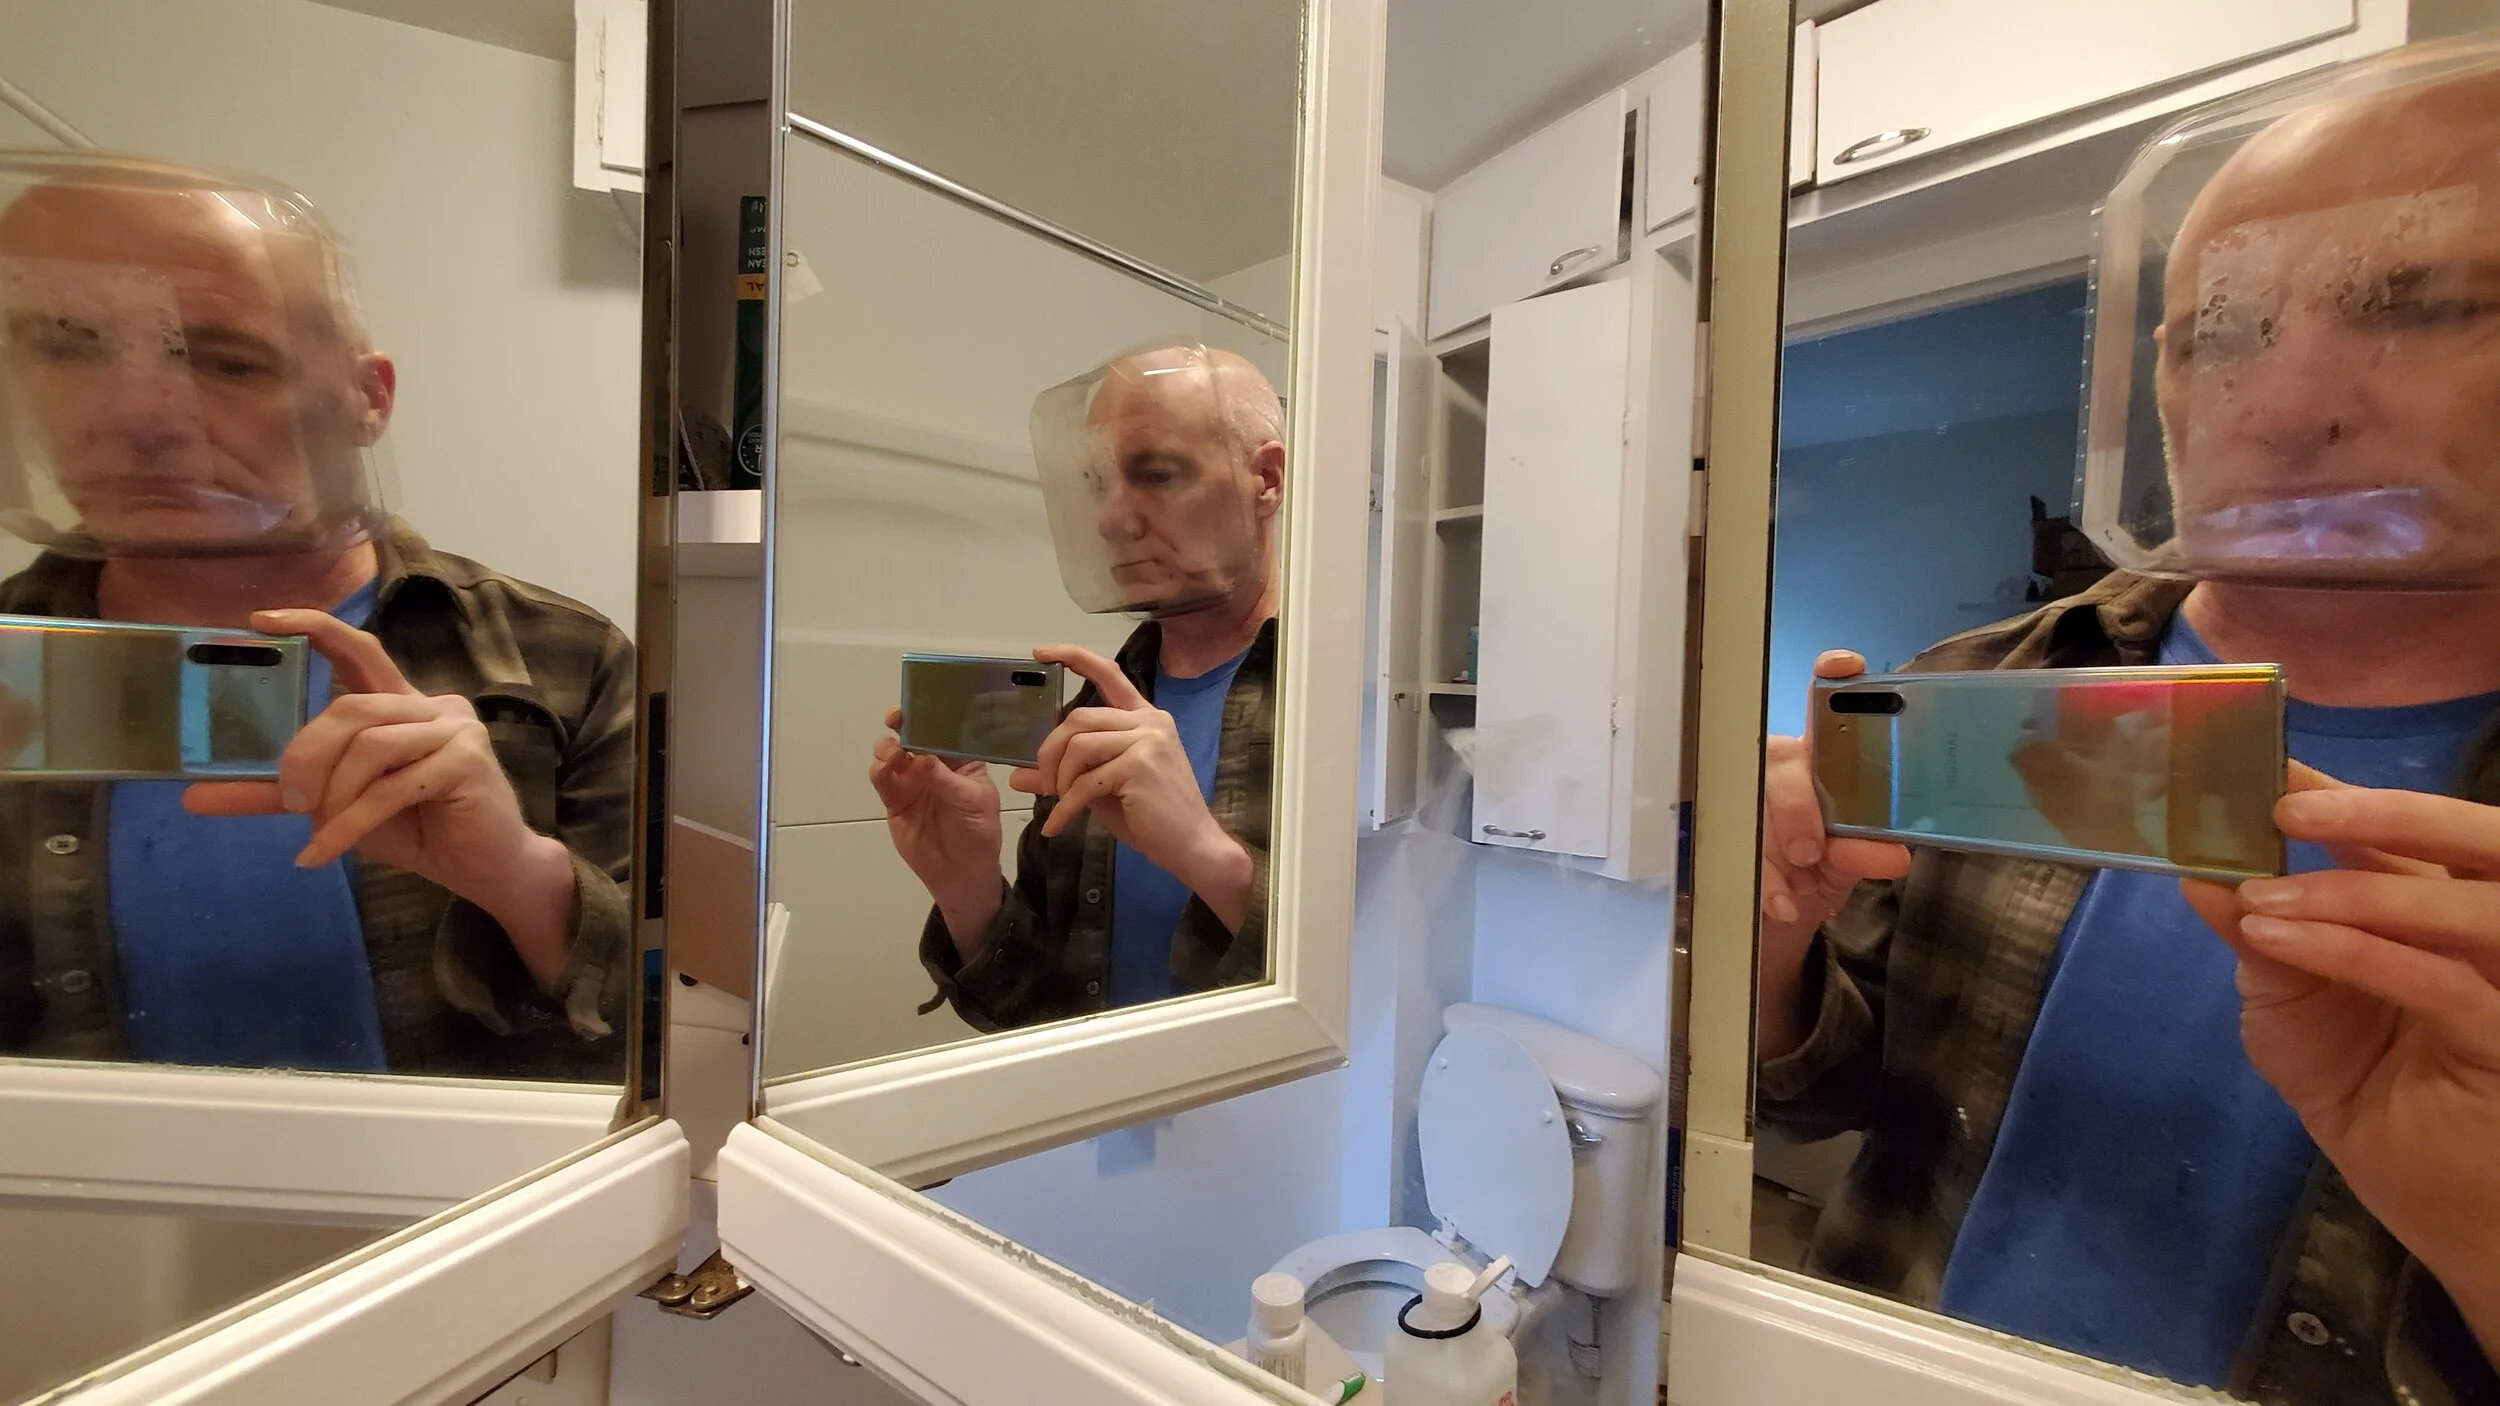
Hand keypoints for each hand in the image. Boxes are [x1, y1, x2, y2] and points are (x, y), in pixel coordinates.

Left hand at [184, 609, 576, 987]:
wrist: (486, 869)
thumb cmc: (418, 828)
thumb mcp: (337, 807)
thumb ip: (278, 794)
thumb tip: (193, 796)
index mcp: (401, 703)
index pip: (359, 649)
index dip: (314, 627)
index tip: (258, 622)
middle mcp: (432, 704)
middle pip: (351, 707)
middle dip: (307, 753)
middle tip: (288, 800)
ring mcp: (455, 729)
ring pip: (370, 745)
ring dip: (333, 795)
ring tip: (319, 833)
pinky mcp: (466, 762)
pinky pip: (390, 787)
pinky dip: (349, 824)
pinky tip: (323, 852)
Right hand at [869, 706, 1003, 949]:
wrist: (960, 873)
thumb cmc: (978, 832)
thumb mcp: (972, 803)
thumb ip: (946, 780)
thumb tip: (921, 758)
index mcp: (961, 757)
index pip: (946, 728)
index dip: (932, 714)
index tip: (920, 705)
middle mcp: (934, 763)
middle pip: (913, 735)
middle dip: (903, 722)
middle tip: (896, 719)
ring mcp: (912, 779)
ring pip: (892, 753)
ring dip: (888, 747)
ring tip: (894, 755)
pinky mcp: (894, 799)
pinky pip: (882, 779)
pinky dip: (878, 770)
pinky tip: (882, 770)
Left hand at [1009, 644, 1252, 930]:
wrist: (1191, 846)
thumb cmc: (1151, 817)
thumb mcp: (1101, 790)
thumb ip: (1066, 774)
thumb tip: (1017, 775)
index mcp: (1144, 718)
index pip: (1108, 674)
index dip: (1073, 657)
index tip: (1040, 653)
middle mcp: (1149, 721)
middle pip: (1079, 718)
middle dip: (1050, 751)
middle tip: (1045, 783)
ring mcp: (1147, 741)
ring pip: (1079, 746)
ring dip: (1060, 778)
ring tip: (1059, 803)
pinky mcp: (1140, 766)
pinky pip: (1087, 782)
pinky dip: (1066, 807)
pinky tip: (1058, 825)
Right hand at [1759, 650, 1912, 1057]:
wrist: (1781, 913)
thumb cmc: (1822, 865)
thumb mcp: (1850, 860)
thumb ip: (1868, 851)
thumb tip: (1895, 853)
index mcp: (1821, 757)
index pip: (1825, 704)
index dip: (1834, 678)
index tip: (1844, 668)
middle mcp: (1781, 765)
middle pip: (1782, 759)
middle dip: (1797, 802)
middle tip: (1810, 849)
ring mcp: (1745, 795)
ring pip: (1751, 799)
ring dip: (1775, 843)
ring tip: (1797, 880)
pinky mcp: (1719, 832)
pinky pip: (1734, 848)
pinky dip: (1762, 881)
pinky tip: (1780, 902)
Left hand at [2182, 764, 2499, 1345]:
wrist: (2433, 1209)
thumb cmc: (2372, 1097)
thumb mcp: (2287, 1004)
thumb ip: (2257, 934)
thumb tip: (2198, 862)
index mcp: (2445, 906)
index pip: (2410, 830)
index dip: (2343, 792)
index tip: (2257, 760)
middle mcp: (2491, 931)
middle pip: (2474, 838)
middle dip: (2382, 811)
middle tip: (2283, 804)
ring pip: (2468, 905)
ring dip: (2357, 892)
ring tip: (2264, 898)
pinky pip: (2447, 985)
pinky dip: (2361, 953)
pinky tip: (2287, 941)